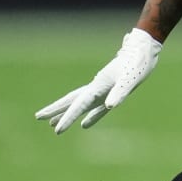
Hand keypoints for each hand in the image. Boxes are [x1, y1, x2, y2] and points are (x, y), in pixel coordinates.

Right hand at [35, 29, 161, 133]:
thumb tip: (109, 106)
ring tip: (52, 124)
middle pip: (71, 100)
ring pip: (80, 103)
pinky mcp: (112, 92)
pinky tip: (84, 125)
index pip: (79, 104)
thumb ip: (120, 92)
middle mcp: (97, 87)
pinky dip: (90, 117)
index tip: (57, 130)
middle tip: (37, 117)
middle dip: (55, 110)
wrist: (144, 50)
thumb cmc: (138, 63)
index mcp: (98, 85)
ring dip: (67, 113)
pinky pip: (97, 108)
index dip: (68, 117)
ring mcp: (103, 90)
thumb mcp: (131, 79)